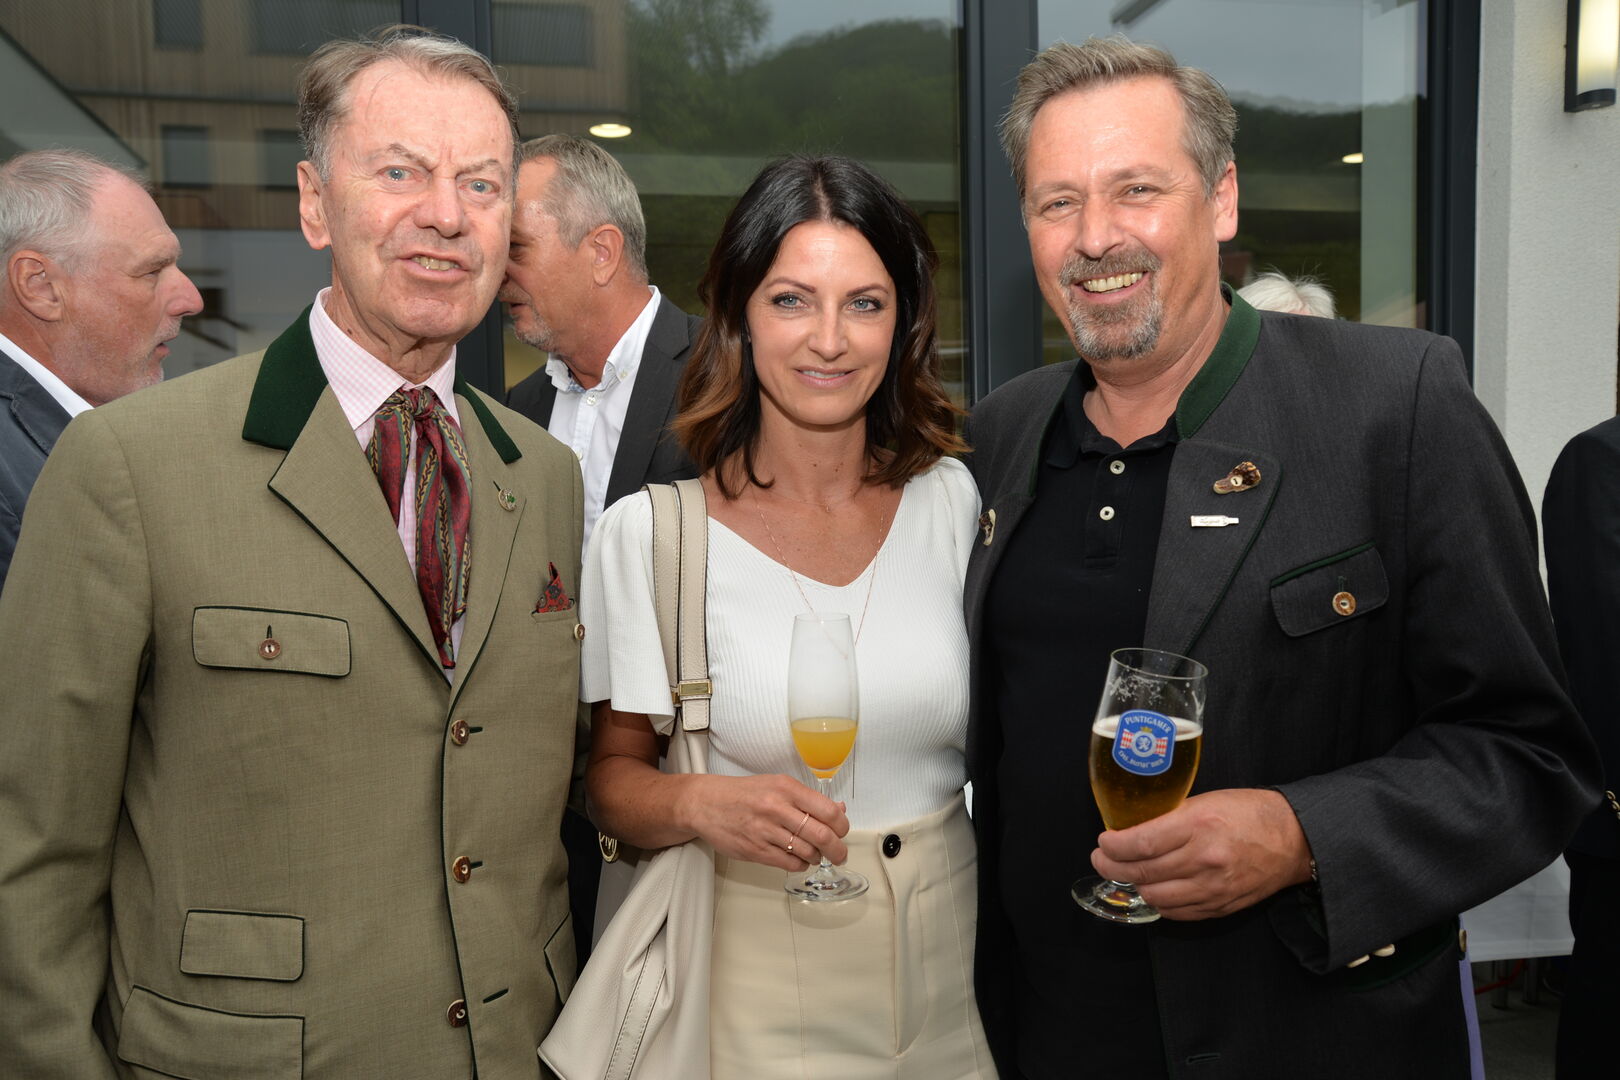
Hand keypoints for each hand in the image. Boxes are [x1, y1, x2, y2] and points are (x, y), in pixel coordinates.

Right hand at [677, 773, 848, 870]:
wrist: (706, 803)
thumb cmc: (743, 794)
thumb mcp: (777, 785)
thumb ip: (808, 799)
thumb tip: (839, 810)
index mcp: (786, 788)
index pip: (828, 810)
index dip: (842, 826)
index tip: (842, 831)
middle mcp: (777, 808)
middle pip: (822, 835)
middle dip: (837, 849)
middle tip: (840, 854)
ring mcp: (765, 830)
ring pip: (807, 852)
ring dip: (817, 857)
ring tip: (814, 854)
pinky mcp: (755, 850)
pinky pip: (789, 863)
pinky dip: (800, 864)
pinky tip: (798, 858)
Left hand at [1090, 788, 1312, 920]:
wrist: (1294, 840)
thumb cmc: (1250, 813)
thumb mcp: (1206, 800)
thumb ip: (1171, 816)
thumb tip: (1133, 827)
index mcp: (1199, 825)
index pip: (1141, 843)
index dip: (1112, 846)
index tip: (1103, 841)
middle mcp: (1204, 859)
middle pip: (1142, 872)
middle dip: (1112, 866)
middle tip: (1102, 858)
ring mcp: (1213, 887)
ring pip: (1155, 897)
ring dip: (1134, 885)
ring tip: (1126, 872)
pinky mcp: (1220, 906)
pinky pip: (1177, 913)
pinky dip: (1159, 902)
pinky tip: (1153, 888)